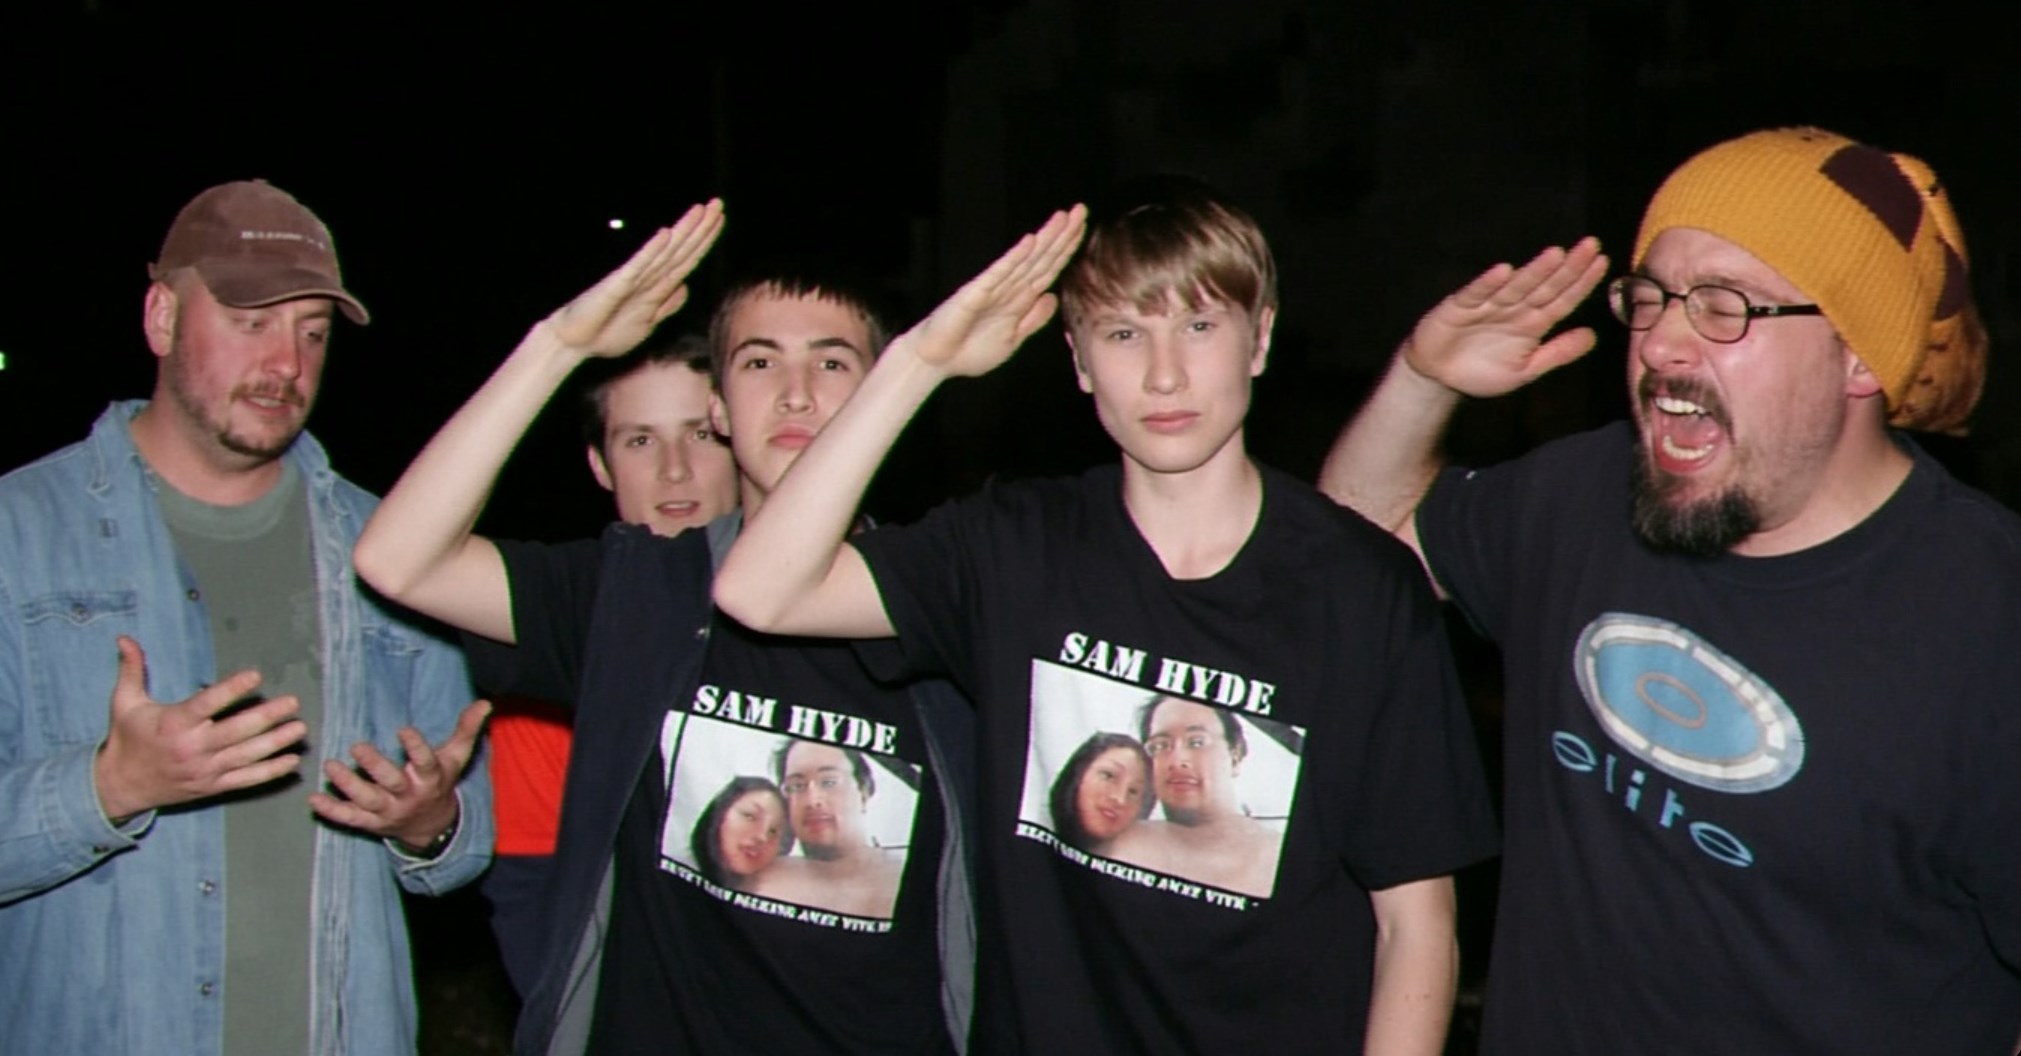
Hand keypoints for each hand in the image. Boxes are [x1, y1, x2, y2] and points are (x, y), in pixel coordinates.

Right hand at [94, 636, 307, 821]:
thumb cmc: (127, 739)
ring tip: (300, 728)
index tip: (256, 675)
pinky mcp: (211, 787)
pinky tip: (292, 761)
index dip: (232, 689)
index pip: (207, 703)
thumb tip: (124, 637)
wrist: (119, 787)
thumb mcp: (124, 703)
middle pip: (236, 732)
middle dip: (267, 717)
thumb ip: (131, 670)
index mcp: (173, 724)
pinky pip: (245, 780)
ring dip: (276, 743)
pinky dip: (270, 772)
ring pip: (246, 756)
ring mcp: (204, 770)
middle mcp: (192, 748)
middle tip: (293, 702)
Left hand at [307, 698, 490, 850]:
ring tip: (329, 766)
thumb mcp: (456, 757)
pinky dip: (331, 811)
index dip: (415, 747)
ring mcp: (388, 812)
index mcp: (430, 779)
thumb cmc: (440, 782)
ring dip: (347, 785)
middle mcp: (409, 796)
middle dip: (375, 766)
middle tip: (357, 746)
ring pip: (366, 800)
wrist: (431, 826)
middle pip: (392, 783)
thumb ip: (466, 729)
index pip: (424, 763)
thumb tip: (484, 702)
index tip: (403, 729)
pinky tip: (314, 800)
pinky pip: (349, 818)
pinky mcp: (370, 823)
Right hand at [542, 199, 726, 358]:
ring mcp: (633, 280)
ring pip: (665, 253)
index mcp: (657, 288)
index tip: (719, 218)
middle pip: (680, 251)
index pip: (687, 259)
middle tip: (717, 203)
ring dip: (683, 232)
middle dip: (700, 228)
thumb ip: (665, 305)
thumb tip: (685, 287)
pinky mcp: (616, 286)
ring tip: (699, 210)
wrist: (573, 343)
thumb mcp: (646, 323)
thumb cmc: (606, 333)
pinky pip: (637, 267)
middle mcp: (648, 279)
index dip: (704, 240)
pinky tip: (665, 235)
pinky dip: (652, 251)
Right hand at [891, 204, 1087, 377]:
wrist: (936, 362)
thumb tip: (1052, 297)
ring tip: (1062, 217)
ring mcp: (993, 288)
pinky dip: (1015, 258)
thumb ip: (1032, 320)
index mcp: (1019, 300)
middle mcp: (1009, 288)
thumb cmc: (969, 352)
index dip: (1066, 249)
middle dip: (1062, 235)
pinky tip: (1029, 242)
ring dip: (1044, 239)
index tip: (1082, 228)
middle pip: (1042, 258)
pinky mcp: (975, 293)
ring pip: (1025, 260)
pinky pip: (999, 273)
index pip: (1048, 268)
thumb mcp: (1012, 340)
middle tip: (1080, 210)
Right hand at [1403, 236, 1609, 398]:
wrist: (1438, 377)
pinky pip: (1476, 294)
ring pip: (1516, 286)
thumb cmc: (1481, 372)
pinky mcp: (1460, 307)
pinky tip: (1504, 271)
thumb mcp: (1525, 371)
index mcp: (1533, 324)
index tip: (1602, 263)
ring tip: (1556, 254)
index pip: (1563, 299)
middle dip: (1568, 267)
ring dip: (1535, 271)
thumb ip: (1557, 354)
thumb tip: (1593, 336)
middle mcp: (1515, 309)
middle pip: (1545, 286)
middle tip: (1590, 245)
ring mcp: (1488, 305)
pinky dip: (1488, 284)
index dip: (1582, 282)